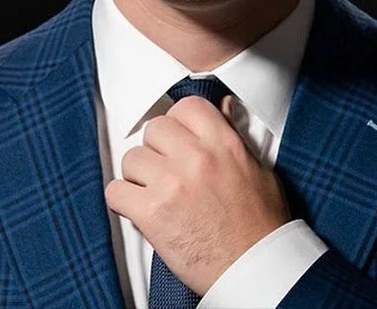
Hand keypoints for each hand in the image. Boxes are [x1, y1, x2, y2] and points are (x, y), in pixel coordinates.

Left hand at [104, 94, 290, 295]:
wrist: (256, 268)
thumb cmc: (261, 225)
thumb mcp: (259, 168)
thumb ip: (234, 135)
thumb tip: (223, 107)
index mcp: (223, 143)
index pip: (185, 107)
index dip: (179, 121)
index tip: (178, 136)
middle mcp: (196, 158)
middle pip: (155, 128)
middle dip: (157, 147)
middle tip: (166, 166)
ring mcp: (172, 183)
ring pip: (132, 158)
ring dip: (139, 175)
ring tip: (154, 190)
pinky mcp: (152, 213)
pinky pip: (116, 191)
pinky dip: (122, 200)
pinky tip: (138, 207)